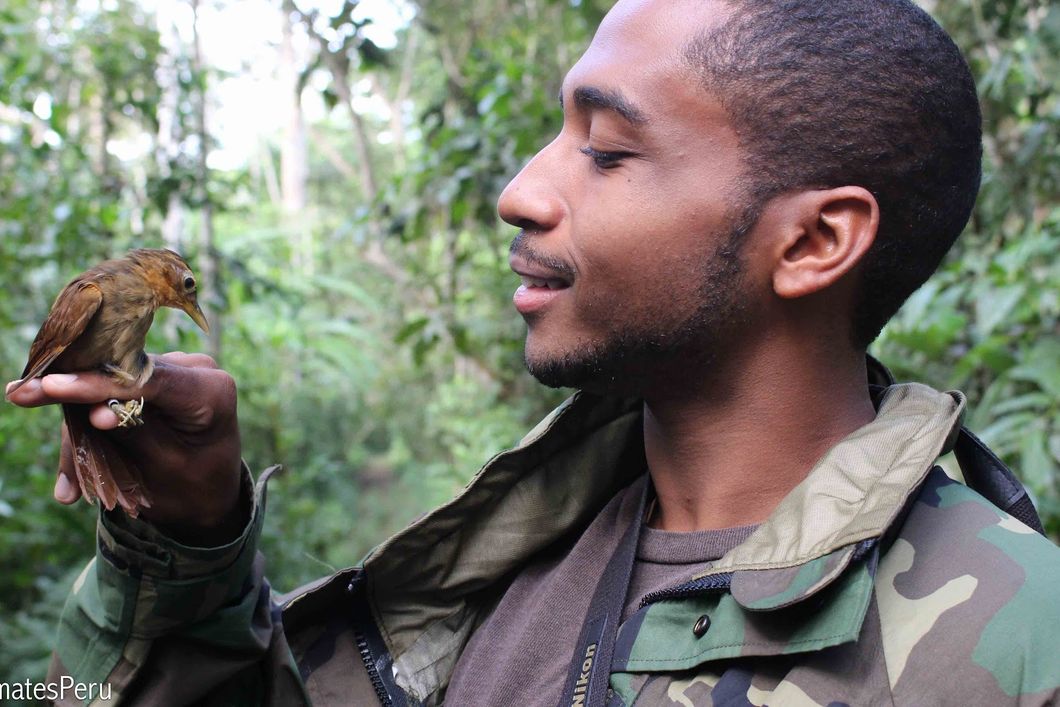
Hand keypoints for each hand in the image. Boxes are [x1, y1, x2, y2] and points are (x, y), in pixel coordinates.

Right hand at [6, 352, 242, 543]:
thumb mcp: (164, 468)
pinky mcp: (152, 377)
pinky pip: (110, 392)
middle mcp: (194, 368)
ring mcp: (174, 368)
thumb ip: (131, 434)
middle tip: (19, 395)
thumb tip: (91, 414)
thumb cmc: (195, 488)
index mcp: (211, 389)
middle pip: (121, 373)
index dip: (96, 383)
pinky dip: (87, 424)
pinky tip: (71, 471)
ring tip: (62, 471)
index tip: (52, 387)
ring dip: (77, 421)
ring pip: (108, 384)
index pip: (147, 378)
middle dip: (71, 392)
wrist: (210, 498)